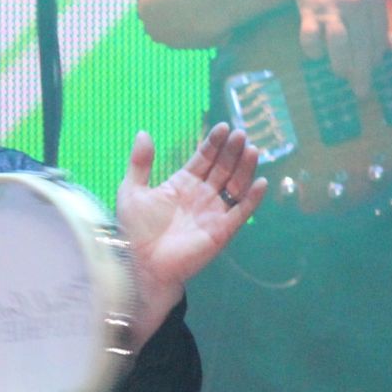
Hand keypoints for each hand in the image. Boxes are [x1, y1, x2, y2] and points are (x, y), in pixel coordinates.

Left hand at [115, 124, 264, 338]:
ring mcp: (213, 212)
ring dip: (244, 168)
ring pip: (235, 185)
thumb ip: (140, 162)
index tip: (222, 127)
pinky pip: (241, 211)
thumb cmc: (134, 230)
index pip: (203, 158)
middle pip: (222, 168)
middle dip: (232, 150)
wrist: (140, 264)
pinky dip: (252, 198)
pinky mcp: (222, 230)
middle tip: (241, 133)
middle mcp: (201, 195)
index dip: (213, 143)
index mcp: (182, 184)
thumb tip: (144, 132)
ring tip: (251, 149)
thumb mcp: (132, 190)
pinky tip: (260, 182)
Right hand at [290, 0, 387, 95]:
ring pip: (339, 43)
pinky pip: (311, 36)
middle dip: (362, 71)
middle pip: (361, 44)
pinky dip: (313, 49)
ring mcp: (332, 6)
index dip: (375, 58)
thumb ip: (378, 18)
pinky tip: (316, 54)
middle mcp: (355, 3)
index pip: (378, 36)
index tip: (371, 72)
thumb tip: (387, 50)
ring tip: (341, 75)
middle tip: (361, 92)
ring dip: (341, 64)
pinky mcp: (309, 10)